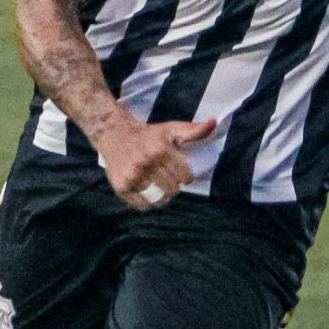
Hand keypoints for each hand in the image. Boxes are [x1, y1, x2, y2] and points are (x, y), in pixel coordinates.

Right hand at [94, 116, 216, 210]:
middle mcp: (145, 163)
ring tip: (159, 188)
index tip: (180, 175)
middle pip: (172, 189)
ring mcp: (131, 176)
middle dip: (174, 186)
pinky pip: (140, 204)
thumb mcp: (170, 129)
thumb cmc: (147, 134)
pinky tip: (146, 192)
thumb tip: (214, 123)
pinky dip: (146, 202)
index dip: (185, 177)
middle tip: (168, 180)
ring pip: (158, 199)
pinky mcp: (120, 186)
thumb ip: (193, 130)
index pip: (184, 176)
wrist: (113, 134)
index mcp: (160, 150)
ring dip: (162, 196)